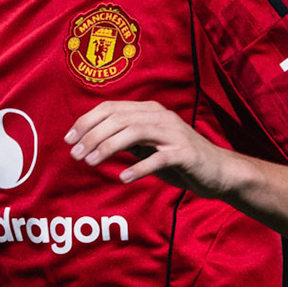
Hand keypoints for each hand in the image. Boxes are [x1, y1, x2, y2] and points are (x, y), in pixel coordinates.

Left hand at [65, 101, 241, 195]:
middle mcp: (161, 117)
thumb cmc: (176, 160)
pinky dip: (138, 167)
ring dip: (108, 147)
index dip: (86, 122)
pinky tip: (123, 178)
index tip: (69, 140)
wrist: (218, 172)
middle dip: (92, 136)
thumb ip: (122, 141)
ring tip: (91, 163)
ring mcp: (175, 134)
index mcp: (149, 111)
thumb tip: (89, 142)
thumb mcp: (145, 147)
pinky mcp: (186, 154)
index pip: (110, 109)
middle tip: (76, 155)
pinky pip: (158, 159)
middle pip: (119, 118)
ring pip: (134, 132)